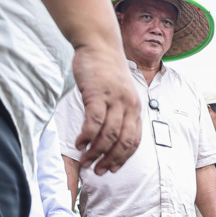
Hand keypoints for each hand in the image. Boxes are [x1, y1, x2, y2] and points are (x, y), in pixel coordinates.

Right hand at [71, 42, 141, 174]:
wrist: (99, 44)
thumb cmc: (106, 71)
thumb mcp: (119, 94)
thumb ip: (116, 113)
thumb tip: (107, 136)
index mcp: (136, 109)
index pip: (134, 141)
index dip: (123, 158)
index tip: (111, 169)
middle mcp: (129, 106)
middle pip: (123, 142)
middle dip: (110, 160)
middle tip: (97, 171)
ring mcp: (115, 100)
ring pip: (109, 135)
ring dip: (96, 152)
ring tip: (85, 160)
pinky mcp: (98, 94)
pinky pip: (95, 121)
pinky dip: (87, 136)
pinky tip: (79, 143)